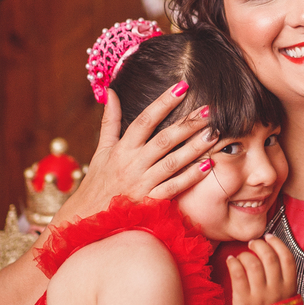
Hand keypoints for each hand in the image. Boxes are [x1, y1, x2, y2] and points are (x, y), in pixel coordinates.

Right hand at [59, 84, 220, 220]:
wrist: (89, 217)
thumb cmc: (98, 181)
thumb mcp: (102, 150)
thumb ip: (110, 121)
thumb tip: (111, 92)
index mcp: (122, 148)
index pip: (145, 120)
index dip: (163, 102)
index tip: (182, 87)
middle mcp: (133, 164)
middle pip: (164, 140)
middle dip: (187, 124)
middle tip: (209, 110)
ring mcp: (143, 183)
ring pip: (172, 162)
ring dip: (194, 147)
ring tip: (214, 133)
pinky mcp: (151, 202)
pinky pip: (174, 187)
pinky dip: (191, 176)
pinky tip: (208, 165)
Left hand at [226, 235, 297, 304]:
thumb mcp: (287, 303)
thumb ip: (284, 284)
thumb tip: (273, 258)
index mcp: (290, 289)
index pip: (288, 258)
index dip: (278, 244)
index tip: (270, 237)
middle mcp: (277, 290)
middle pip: (269, 257)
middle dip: (260, 245)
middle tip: (252, 243)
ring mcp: (260, 296)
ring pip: (253, 263)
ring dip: (245, 254)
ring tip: (241, 255)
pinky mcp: (244, 302)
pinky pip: (238, 274)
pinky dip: (233, 263)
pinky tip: (230, 261)